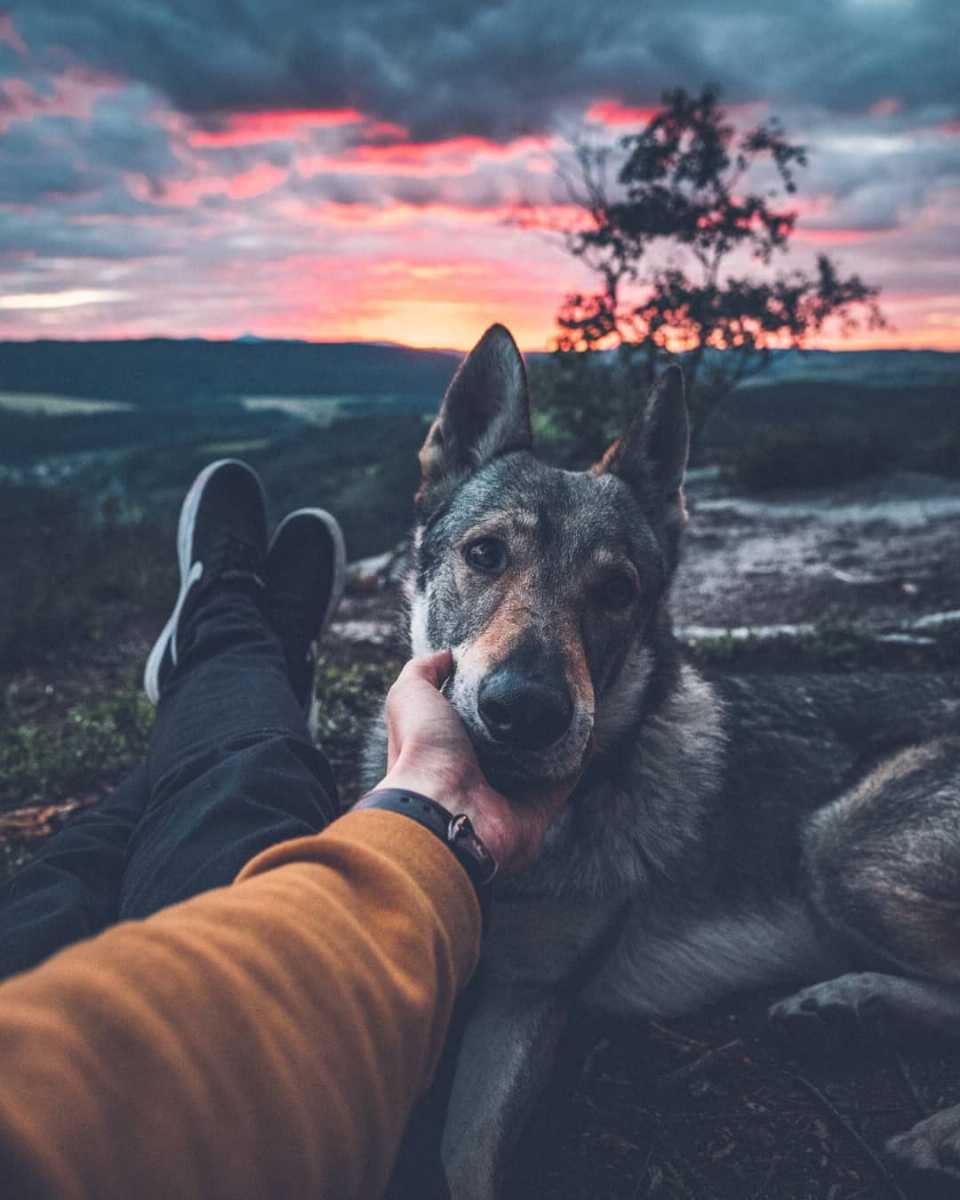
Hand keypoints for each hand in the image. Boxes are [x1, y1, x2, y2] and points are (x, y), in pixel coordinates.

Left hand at [357, 649, 572, 874]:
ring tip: (572, 702)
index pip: (469, 723)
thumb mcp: (410, 696)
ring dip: (558, 737)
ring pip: (541, 762)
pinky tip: (588, 728)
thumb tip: (446, 656)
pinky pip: (563, 780)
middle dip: (526, 718)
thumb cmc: (423, 750)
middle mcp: (476, 776)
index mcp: (446, 752)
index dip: (487, 700)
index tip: (507, 673)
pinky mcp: (537, 810)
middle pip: (509, 743)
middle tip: (546, 686)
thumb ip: (422, 672)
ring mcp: (508, 796)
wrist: (444, 808)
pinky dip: (578, 757)